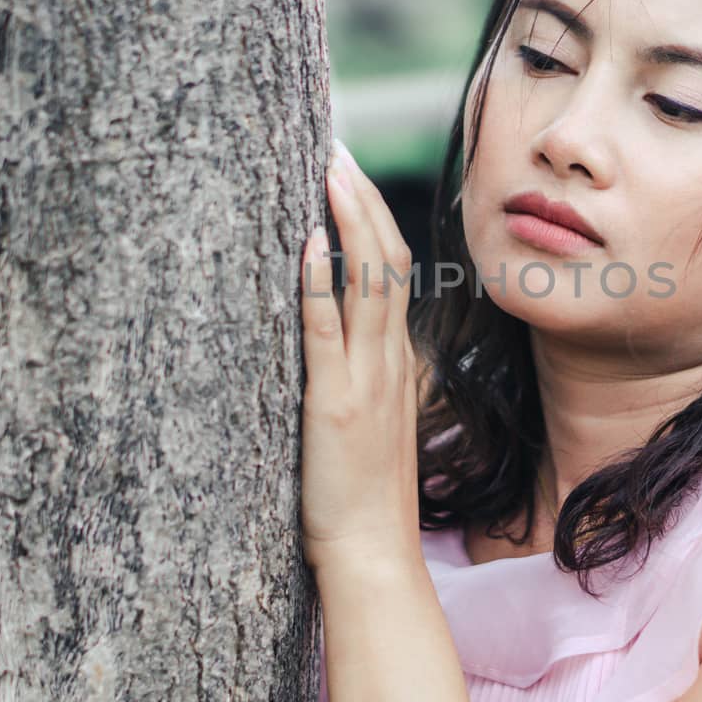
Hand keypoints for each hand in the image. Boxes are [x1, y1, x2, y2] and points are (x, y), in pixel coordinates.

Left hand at [299, 139, 419, 574]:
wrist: (373, 556)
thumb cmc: (363, 498)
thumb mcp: (370, 425)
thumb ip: (360, 378)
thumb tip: (336, 341)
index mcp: (395, 362)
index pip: (393, 270)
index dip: (372, 216)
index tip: (347, 172)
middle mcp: (388, 361)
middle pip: (386, 259)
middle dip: (360, 198)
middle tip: (333, 145)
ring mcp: (364, 380)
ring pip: (367, 282)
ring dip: (347, 220)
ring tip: (327, 167)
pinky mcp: (332, 404)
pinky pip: (327, 333)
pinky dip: (319, 284)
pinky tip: (307, 244)